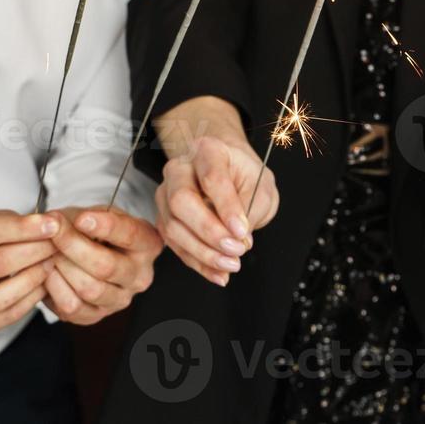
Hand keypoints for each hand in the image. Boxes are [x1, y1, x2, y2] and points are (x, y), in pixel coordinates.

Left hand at [42, 206, 162, 324]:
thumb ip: (83, 217)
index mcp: (148, 244)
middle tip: (53, 233)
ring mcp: (120, 299)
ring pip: (90, 289)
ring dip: (63, 268)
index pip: (131, 235)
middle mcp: (140, 275)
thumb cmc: (93, 230)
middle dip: (74, 247)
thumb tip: (58, 224)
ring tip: (49, 252)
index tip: (82, 218)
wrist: (89, 253)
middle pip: (107, 266)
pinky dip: (55, 289)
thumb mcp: (96, 214)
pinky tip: (49, 272)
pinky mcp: (97, 316)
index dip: (106, 227)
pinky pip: (72, 308)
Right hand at [155, 134, 277, 285]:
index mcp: (207, 150)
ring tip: (230, 264)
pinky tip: (217, 273)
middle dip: (209, 231)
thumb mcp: (261, 186)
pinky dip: (197, 262)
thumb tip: (239, 241)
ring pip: (173, 226)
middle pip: (181, 201)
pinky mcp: (163, 218)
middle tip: (235, 249)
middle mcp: (179, 169)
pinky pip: (174, 244)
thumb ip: (251, 209)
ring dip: (203, 252)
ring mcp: (166, 194)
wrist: (229, 173)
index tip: (242, 230)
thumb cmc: (244, 176)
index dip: (226, 207)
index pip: (211, 177)